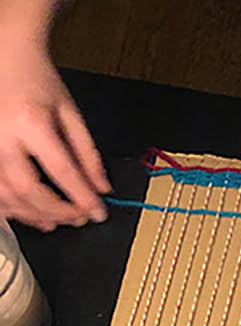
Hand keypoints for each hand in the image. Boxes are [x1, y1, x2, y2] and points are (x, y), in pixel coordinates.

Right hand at [0, 37, 107, 229]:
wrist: (6, 59)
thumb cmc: (36, 82)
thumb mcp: (71, 114)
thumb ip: (87, 153)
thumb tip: (101, 187)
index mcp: (31, 124)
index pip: (62, 171)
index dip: (82, 197)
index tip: (98, 212)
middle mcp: (2, 137)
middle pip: (29, 189)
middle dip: (57, 210)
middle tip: (79, 218)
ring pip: (5, 194)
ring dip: (32, 215)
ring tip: (56, 221)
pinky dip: (9, 207)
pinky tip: (27, 213)